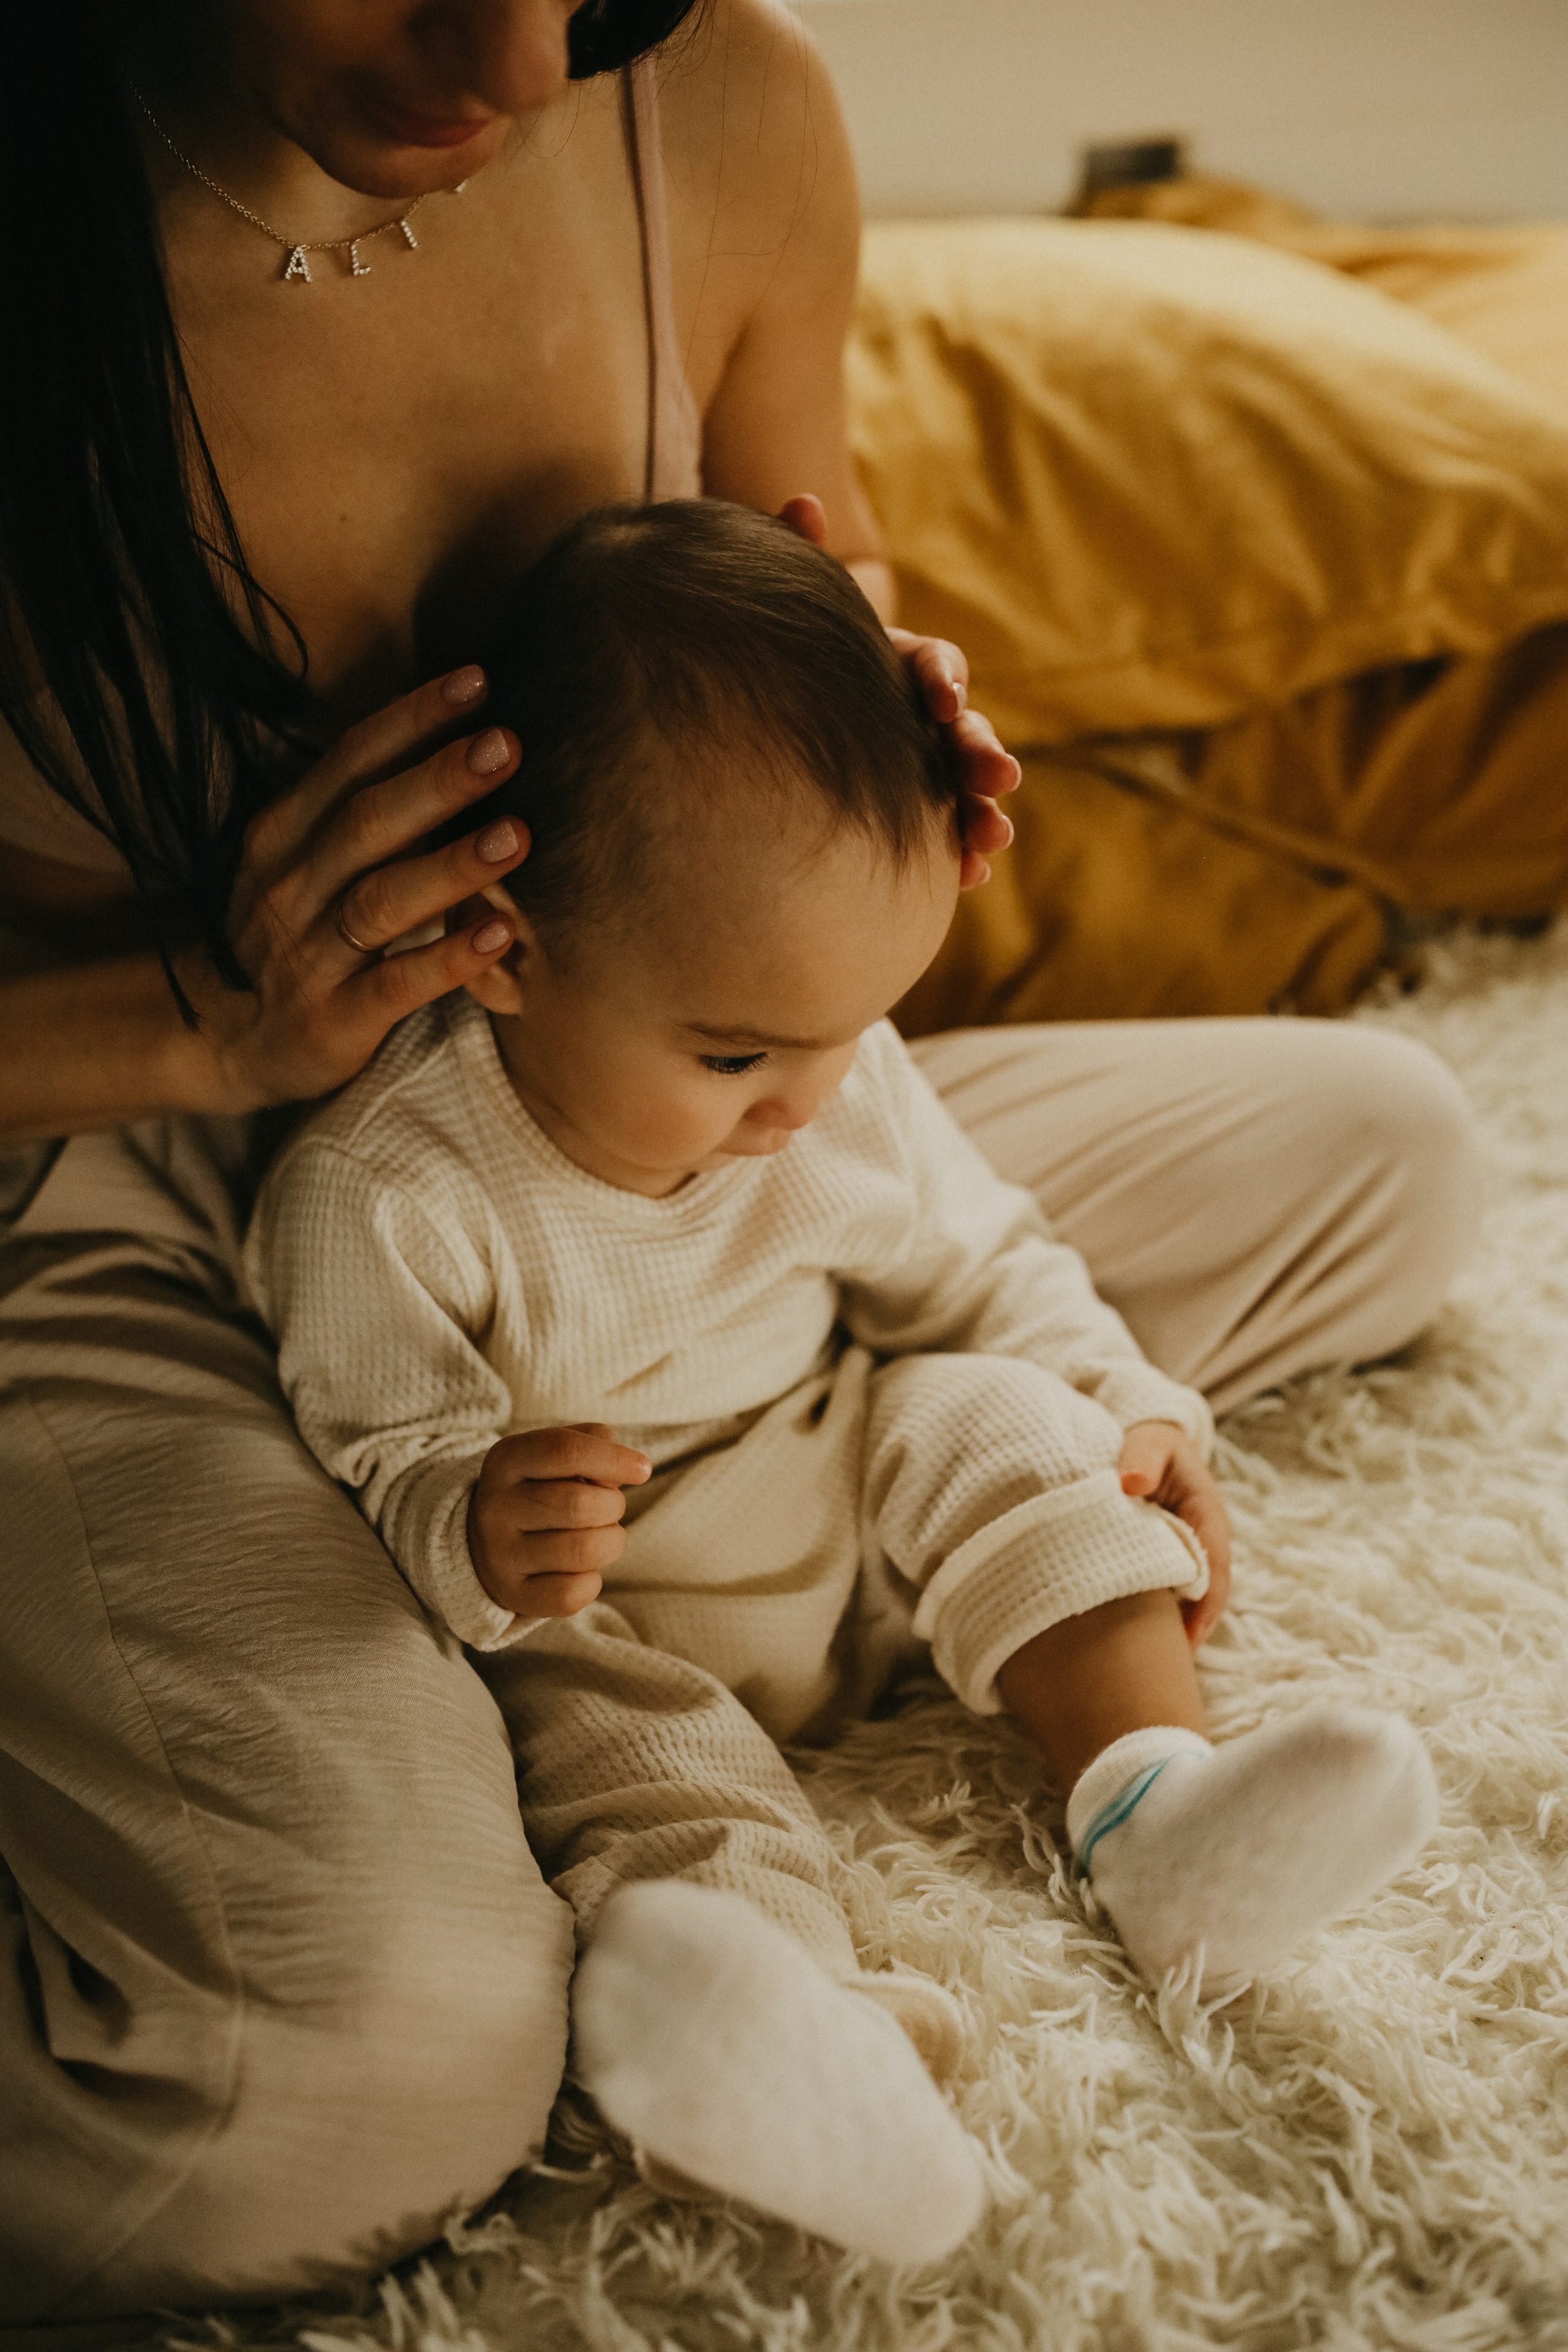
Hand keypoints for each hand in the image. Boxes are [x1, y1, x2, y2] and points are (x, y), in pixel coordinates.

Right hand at [172, 667, 530, 1110]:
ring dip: (451, 866)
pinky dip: (447, 959)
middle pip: (365, 822)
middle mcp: (290, 885)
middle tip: (505, 745)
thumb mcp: (309, 859)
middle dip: (437, 781)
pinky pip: (395, 984)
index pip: (350, 762)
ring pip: (381, 901)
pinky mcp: (332, 1019)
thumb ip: (364, 807)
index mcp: (286, 833)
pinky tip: (499, 933)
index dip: (411, 720)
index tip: (476, 682)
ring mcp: (308, 955)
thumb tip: (456, 735)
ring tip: (518, 835)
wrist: (226, 1037)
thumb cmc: (298, 931)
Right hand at [467, 1422, 651, 1618]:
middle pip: (579, 1504)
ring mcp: (500, 1555)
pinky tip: (580, 1570)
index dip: (614, 1459)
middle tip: (608, 1507)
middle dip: (612, 1505)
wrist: (487, 1541)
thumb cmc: (541, 1488)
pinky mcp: (514, 1594)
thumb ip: (593, 1445)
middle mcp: (495, 1507)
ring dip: (610, 1542)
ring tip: (599, 1536)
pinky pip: (574, 1593)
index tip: (643, 1470)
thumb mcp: (556, 1455)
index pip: (566, 1451)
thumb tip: (632, 1468)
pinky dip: (592, 1581)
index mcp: (506, 1460)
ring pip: (583, 1551)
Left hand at [776, 494, 1019, 889]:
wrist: (766, 707)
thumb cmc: (789, 656)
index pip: (935, 664)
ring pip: (963, 790)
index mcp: (900, 665)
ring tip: (993, 841)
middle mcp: (921, 718)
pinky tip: (964, 880)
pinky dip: (955, 856)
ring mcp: (922, 769)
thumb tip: (802, 503)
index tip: (940, 699)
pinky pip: (941, 837)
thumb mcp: (792, 610)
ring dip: (983, 812)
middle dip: (981, 753)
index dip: (942, 679)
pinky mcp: (912, 817)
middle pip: (963, 732)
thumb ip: (795, 557)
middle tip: (999, 778)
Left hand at [1119, 1420, 1231, 1647]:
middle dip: (1193, 1630)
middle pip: (1206, 1594)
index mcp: (1206, 1514)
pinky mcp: (1168, 1560)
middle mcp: (1204, 1541)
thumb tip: (1131, 1482)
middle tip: (1170, 1670)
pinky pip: (1169, 1593)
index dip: (1205, 1605)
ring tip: (1156, 1669)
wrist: (1148, 1443)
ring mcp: (1188, 1553)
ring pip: (1189, 1599)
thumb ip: (1142, 1458)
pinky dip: (1160, 1616)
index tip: (1189, 1638)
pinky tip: (1137, 1644)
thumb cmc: (1150, 1444)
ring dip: (1177, 1628)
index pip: (1214, 1567)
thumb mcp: (1149, 1442)